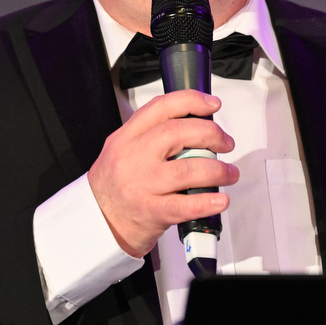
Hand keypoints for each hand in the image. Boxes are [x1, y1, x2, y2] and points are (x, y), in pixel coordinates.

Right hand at [87, 90, 238, 257]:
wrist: (96, 222)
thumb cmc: (114, 186)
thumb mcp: (121, 149)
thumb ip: (151, 134)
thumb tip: (195, 125)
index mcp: (127, 137)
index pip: (161, 107)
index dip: (191, 101)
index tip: (212, 105)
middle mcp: (133, 157)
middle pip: (177, 134)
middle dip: (210, 134)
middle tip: (226, 143)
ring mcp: (141, 185)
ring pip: (186, 169)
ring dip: (217, 170)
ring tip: (229, 173)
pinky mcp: (150, 212)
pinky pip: (184, 205)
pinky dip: (207, 201)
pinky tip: (219, 200)